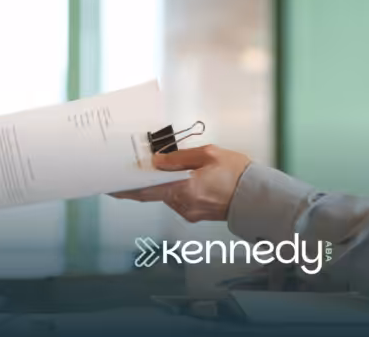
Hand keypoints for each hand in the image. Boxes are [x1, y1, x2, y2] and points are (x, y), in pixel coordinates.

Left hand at [113, 145, 250, 222]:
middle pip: (153, 193)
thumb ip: (180, 157)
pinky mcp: (195, 214)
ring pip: (166, 195)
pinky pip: (177, 199)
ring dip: (161, 183)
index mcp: (185, 189)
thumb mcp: (209, 154)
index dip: (126, 188)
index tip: (110, 185)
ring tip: (161, 167)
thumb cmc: (238, 174)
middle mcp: (184, 205)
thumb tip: (156, 161)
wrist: (257, 197)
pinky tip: (179, 177)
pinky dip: (173, 188)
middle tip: (129, 170)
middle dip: (142, 181)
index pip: (146, 191)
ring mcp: (189, 212)